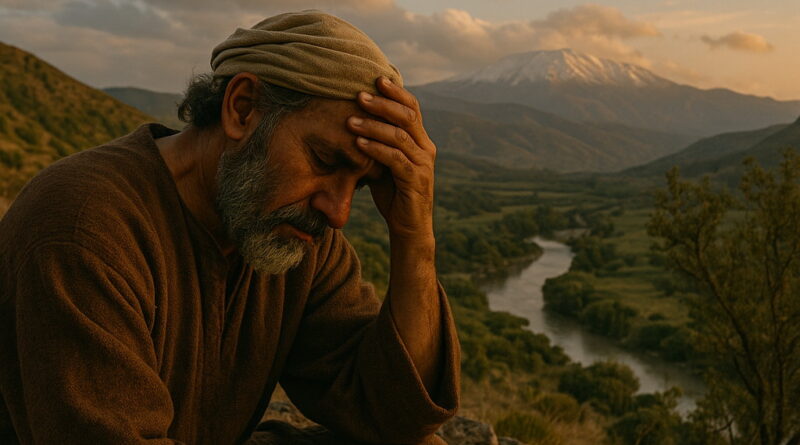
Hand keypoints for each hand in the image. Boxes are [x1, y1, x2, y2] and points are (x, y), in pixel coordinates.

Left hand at [347, 77, 435, 242]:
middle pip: (407, 116)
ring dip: (373, 126)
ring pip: (399, 136)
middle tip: (359, 95)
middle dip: (382, 103)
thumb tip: (353, 118)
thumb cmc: (393, 194)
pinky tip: (358, 143)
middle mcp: (426, 148)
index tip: (375, 78)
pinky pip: (395, 159)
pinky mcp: (416, 180)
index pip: (412, 108)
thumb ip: (378, 143)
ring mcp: (423, 164)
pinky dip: (375, 149)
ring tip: (350, 120)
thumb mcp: (384, 163)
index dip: (395, 92)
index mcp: (421, 141)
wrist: (409, 228)